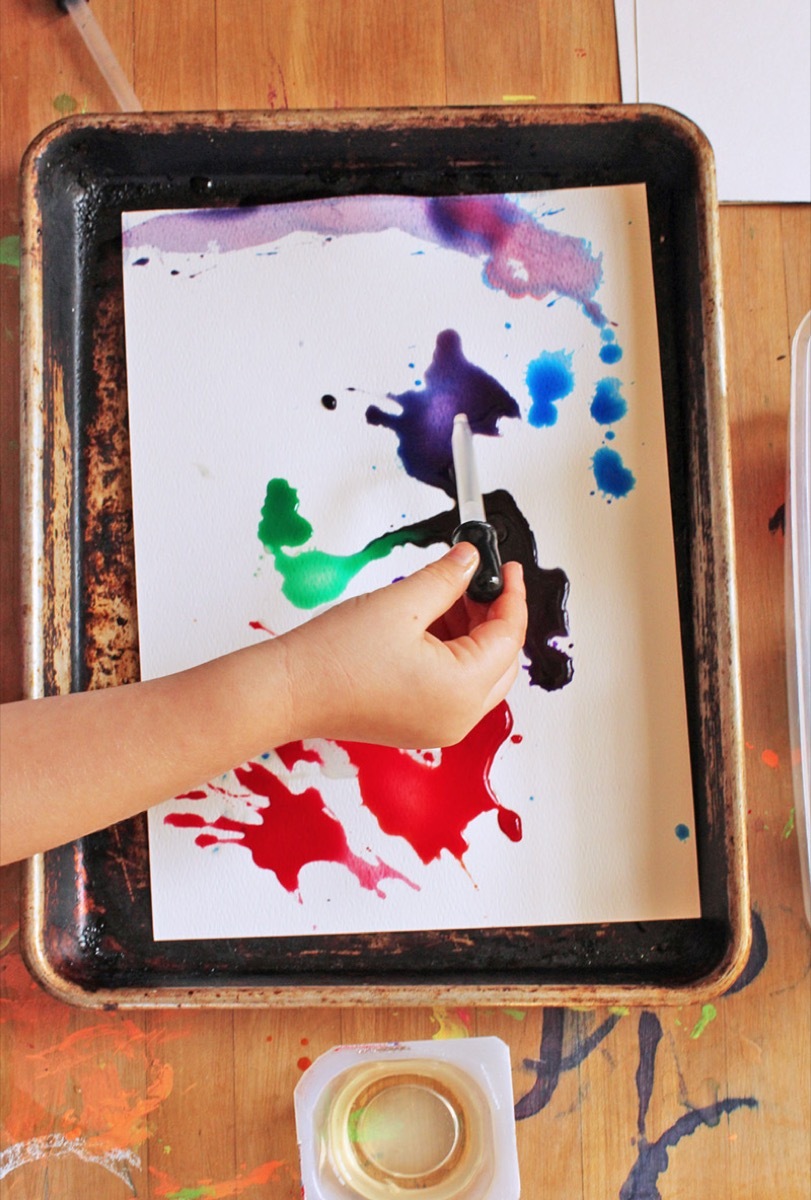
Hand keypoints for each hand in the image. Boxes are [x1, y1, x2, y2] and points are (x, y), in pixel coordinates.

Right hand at [279, 542, 526, 747]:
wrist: (288, 691)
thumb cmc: (334, 657)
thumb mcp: (402, 603)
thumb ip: (447, 578)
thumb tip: (471, 561)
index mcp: (462, 691)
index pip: (508, 637)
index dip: (511, 596)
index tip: (508, 568)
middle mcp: (457, 718)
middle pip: (501, 661)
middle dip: (494, 616)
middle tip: (478, 578)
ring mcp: (438, 726)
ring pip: (479, 675)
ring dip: (472, 633)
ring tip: (448, 593)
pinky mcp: (418, 724)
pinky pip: (453, 687)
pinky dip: (452, 653)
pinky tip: (432, 621)